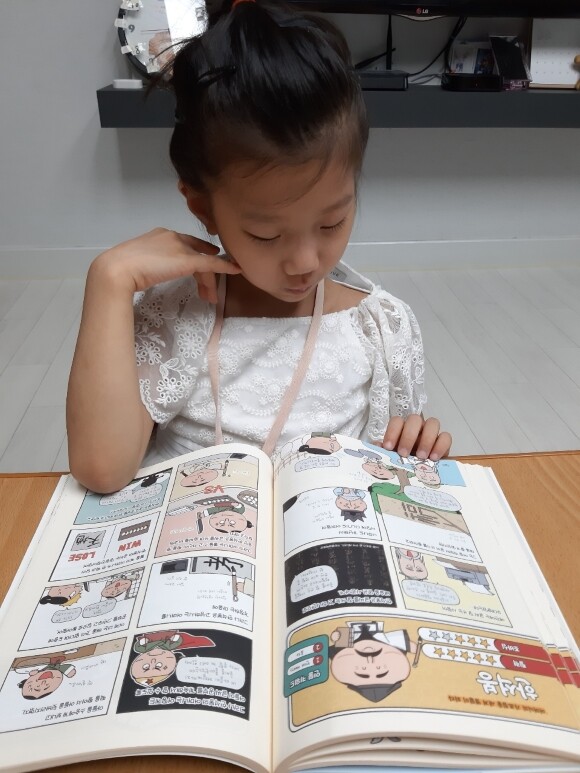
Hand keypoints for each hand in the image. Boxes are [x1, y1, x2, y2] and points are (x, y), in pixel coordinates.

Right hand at [90, 228, 240, 298]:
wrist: (117, 269)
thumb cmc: (121, 270)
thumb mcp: (137, 263)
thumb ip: (150, 263)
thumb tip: (150, 271)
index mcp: (160, 235)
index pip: (185, 244)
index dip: (198, 254)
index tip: (206, 264)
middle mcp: (173, 236)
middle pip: (197, 253)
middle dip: (205, 274)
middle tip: (208, 293)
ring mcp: (181, 247)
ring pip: (204, 262)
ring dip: (209, 281)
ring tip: (210, 298)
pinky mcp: (188, 259)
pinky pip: (212, 263)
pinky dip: (225, 266)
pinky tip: (236, 270)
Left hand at [381, 415, 451, 460]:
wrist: (421, 474)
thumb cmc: (403, 463)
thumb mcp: (392, 459)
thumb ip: (383, 452)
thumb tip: (377, 447)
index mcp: (402, 429)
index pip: (397, 421)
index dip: (392, 432)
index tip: (388, 447)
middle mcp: (417, 427)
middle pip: (415, 419)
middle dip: (408, 436)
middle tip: (404, 453)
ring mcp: (432, 432)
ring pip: (433, 423)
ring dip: (426, 439)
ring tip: (421, 457)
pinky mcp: (444, 442)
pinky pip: (446, 437)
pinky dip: (440, 446)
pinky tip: (434, 458)